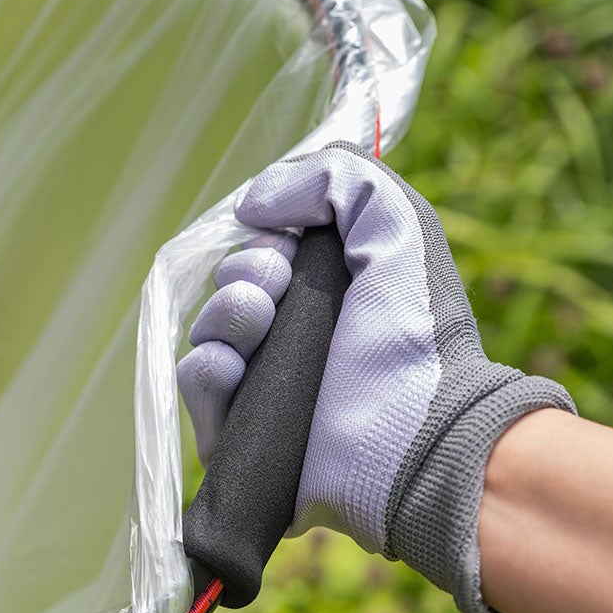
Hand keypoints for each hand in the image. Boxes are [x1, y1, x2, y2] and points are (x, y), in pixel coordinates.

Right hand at [177, 144, 574, 612]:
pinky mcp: (240, 436)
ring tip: (258, 319)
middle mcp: (293, 338)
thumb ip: (335, 177)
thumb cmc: (415, 328)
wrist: (417, 426)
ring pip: (207, 332)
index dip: (265, 238)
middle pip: (230, 286)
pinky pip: (196, 385)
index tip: (287, 244)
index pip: (263, 251)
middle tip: (277, 282)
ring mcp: (264, 388)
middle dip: (246, 272)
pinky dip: (206, 367)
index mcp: (328, 293)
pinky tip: (233, 364)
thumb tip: (253, 202)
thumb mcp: (395, 222)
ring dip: (224, 314)